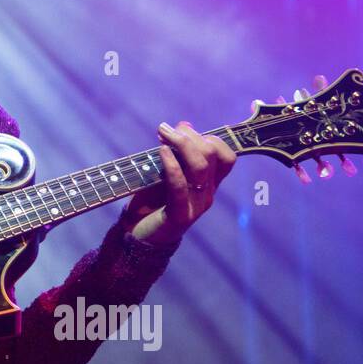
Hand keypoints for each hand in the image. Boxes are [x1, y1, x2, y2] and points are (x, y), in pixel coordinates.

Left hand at [120, 121, 236, 246]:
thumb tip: (184, 125)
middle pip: (213, 156)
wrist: (136, 238)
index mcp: (208, 184)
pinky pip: (180, 187)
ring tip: (162, 133)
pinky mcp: (180, 216)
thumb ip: (176, 153)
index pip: (226, 157)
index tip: (182, 129)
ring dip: (181, 144)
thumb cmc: (150, 203)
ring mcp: (195, 206)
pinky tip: (162, 151)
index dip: (209, 138)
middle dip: (190, 136)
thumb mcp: (163, 174)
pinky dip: (172, 165)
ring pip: (201, 167)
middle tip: (165, 129)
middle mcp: (207, 194)